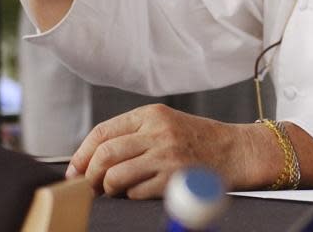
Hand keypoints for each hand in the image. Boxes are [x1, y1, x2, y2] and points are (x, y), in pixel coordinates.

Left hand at [68, 105, 265, 198]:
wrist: (236, 151)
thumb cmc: (199, 140)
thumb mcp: (165, 124)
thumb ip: (133, 134)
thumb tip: (93, 159)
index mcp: (151, 114)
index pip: (103, 132)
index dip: (83, 154)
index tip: (75, 170)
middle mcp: (157, 132)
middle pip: (105, 154)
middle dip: (90, 175)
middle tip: (89, 186)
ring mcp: (166, 155)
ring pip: (115, 176)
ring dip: (108, 189)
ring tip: (114, 191)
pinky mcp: (174, 179)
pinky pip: (136, 193)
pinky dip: (131, 196)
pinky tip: (140, 192)